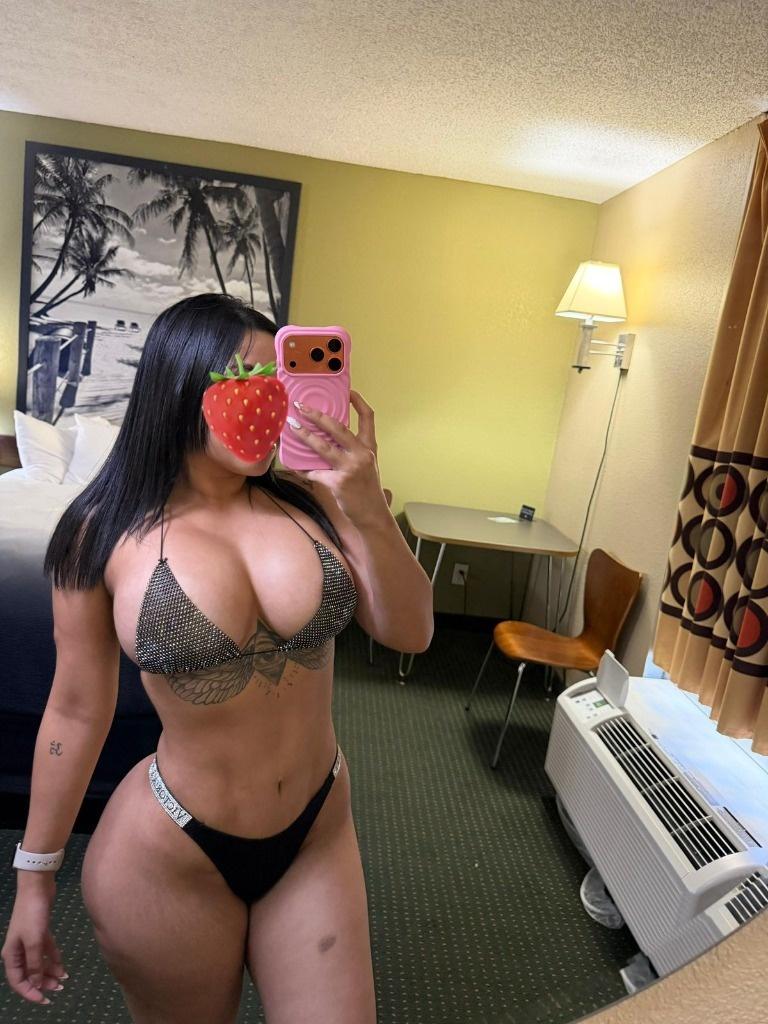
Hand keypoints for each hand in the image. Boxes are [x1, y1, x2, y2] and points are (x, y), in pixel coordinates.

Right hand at [2, 879, 67, 1004]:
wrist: (38, 886)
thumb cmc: (32, 914)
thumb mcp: (34, 941)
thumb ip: (35, 964)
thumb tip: (35, 984)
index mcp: (11, 954)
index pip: (17, 981)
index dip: (30, 993)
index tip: (44, 1000)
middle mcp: (19, 949)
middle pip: (29, 973)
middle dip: (42, 983)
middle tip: (58, 989)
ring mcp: (30, 940)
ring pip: (39, 962)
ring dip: (50, 972)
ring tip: (64, 979)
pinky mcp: (41, 931)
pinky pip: (46, 950)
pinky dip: (53, 958)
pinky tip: (63, 966)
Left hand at [287, 390, 388, 525]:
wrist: (373, 514)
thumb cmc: (367, 490)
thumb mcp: (366, 466)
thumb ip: (351, 452)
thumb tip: (326, 439)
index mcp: (369, 447)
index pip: (368, 418)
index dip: (358, 402)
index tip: (347, 391)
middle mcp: (362, 454)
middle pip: (338, 427)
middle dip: (317, 415)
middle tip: (301, 407)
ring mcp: (350, 468)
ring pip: (322, 447)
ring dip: (305, 436)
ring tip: (292, 427)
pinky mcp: (338, 482)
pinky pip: (315, 472)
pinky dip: (302, 469)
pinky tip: (292, 465)